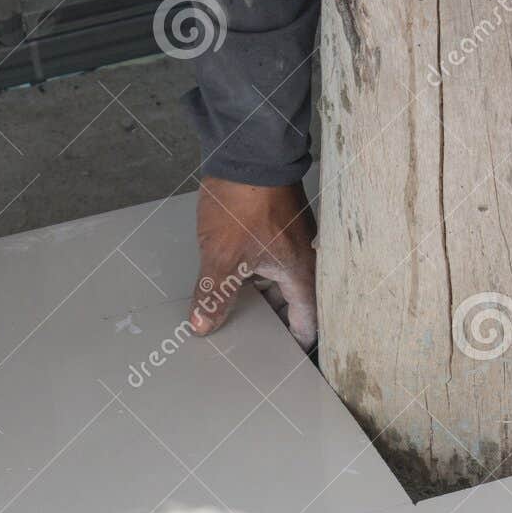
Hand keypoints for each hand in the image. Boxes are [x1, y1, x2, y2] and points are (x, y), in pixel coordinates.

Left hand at [191, 177, 317, 349]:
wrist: (248, 150)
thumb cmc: (246, 201)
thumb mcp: (222, 258)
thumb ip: (214, 295)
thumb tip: (204, 324)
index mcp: (302, 275)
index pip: (308, 324)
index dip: (295, 345)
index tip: (282, 362)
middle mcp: (305, 260)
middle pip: (294, 306)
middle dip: (273, 324)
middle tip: (253, 343)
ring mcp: (293, 242)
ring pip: (281, 283)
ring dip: (262, 298)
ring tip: (239, 314)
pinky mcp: (278, 226)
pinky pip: (271, 262)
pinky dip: (256, 275)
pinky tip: (235, 278)